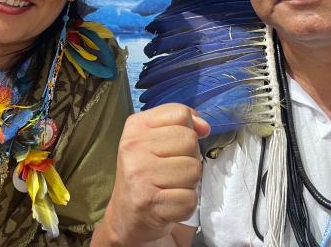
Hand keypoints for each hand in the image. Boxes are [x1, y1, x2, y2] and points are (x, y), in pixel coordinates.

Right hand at [102, 103, 209, 244]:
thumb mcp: (156, 138)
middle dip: (189, 158)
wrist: (126, 215)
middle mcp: (134, 147)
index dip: (187, 130)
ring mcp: (140, 175)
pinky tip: (169, 203)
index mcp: (135, 126)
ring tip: (170, 186)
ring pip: (194, 170)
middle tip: (171, 170)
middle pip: (190, 141)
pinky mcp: (149, 202)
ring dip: (189, 182)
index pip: (180, 114)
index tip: (175, 145)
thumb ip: (181, 124)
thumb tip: (205, 127)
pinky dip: (185, 204)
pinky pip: (190, 199)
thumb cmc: (146, 171)